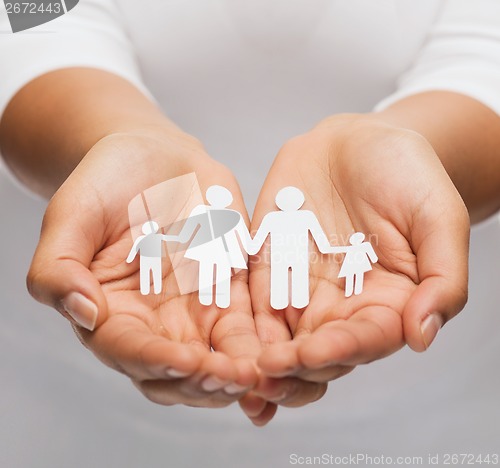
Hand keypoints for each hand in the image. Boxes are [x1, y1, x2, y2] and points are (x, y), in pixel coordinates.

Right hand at [27, 130, 260, 407]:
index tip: (185, 360)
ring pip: (217, 359)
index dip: (156, 361)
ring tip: (257, 373)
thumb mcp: (68, 217)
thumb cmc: (104, 184)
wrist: (153, 157)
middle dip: (203, 381)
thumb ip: (58, 268)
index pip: (130, 352)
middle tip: (230, 377)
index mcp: (111, 314)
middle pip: (177, 373)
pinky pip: (248, 325)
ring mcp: (195, 310)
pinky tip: (279, 353)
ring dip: (236, 373)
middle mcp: (154, 322)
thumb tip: (84, 313)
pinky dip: (261, 344)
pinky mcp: (230, 291)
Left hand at [248, 115, 468, 406]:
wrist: (357, 143)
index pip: (364, 341)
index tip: (310, 353)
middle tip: (264, 372)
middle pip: (317, 354)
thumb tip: (421, 336)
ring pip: (280, 341)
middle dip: (291, 369)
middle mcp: (343, 307)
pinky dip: (237, 327)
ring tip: (234, 372)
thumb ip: (442, 277)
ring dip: (257, 361)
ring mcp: (302, 292)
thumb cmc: (406, 175)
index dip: (338, 351)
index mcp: (388, 304)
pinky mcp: (269, 272)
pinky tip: (217, 342)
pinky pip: (251, 303)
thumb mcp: (438, 218)